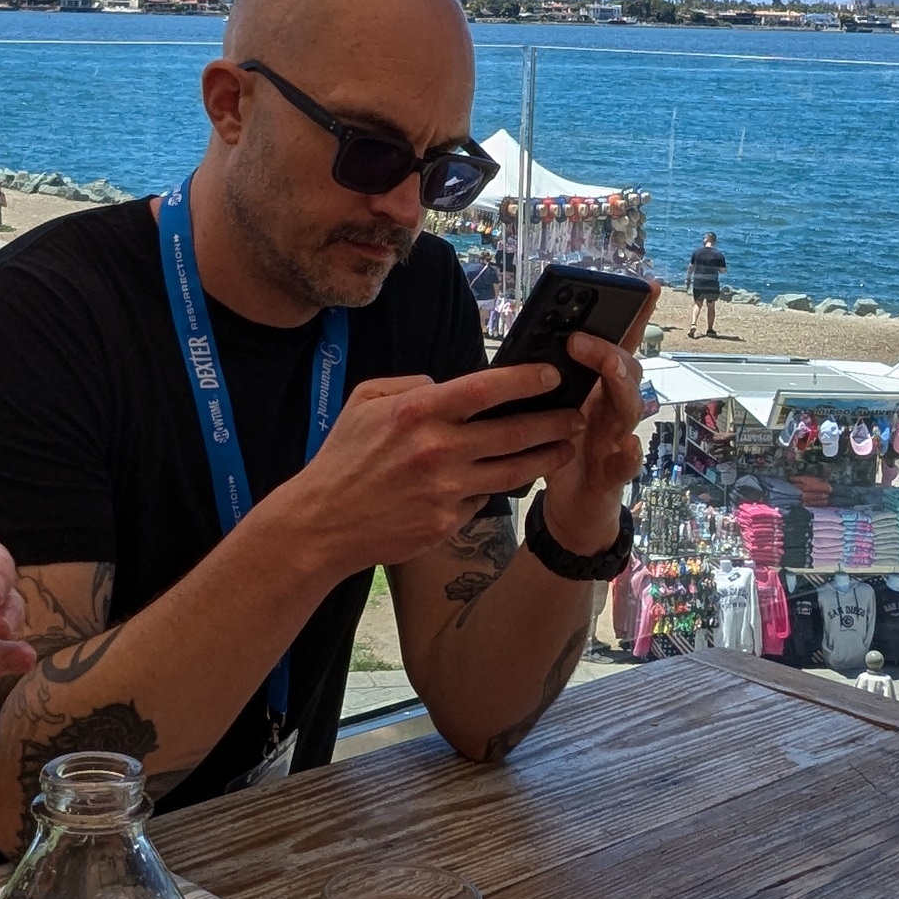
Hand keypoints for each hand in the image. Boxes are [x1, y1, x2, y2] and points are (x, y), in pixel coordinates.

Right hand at [276, 366, 572, 573]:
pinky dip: (492, 489)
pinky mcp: (446, 522)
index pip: (486, 388)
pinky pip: (481, 500)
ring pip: (512, 471)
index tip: (552, 375)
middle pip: (513, 432)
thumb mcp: (365, 402)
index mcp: (417, 412)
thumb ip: (410, 385)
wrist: (322, 524)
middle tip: (576, 416)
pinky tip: (506, 480)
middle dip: (553, 422)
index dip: (526, 380)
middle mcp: (437, 450)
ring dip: (545, 458)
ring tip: (564, 448)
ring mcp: (444, 490)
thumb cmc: (343, 459)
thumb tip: (447, 385)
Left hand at [533, 330, 649, 559]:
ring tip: (609, 367)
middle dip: (607, 349)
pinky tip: (628, 445)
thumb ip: (544, 383)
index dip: (635, 317)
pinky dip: (629, 454)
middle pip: (625, 371)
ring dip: (620, 386)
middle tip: (579, 337)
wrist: (572, 508)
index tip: (646, 286)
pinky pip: (625, 463)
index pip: (618, 346)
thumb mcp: (548, 411)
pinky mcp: (613, 475)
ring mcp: (617, 439)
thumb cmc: (560, 452)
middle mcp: (613, 408)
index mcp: (596, 388)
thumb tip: (522, 346)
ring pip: (629, 408)